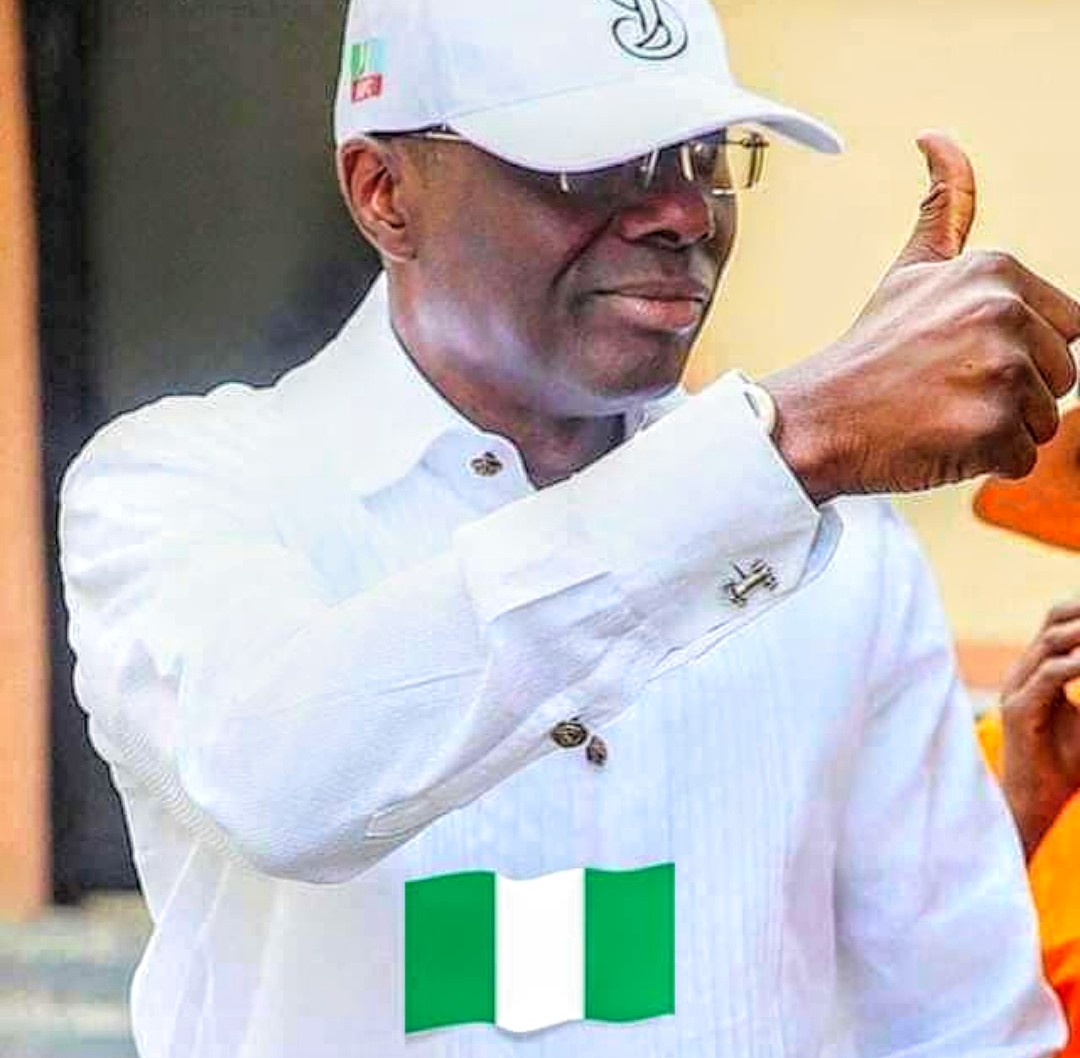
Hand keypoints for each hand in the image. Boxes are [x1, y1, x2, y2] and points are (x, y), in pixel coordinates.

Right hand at [766, 132, 1079, 503]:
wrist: (816, 418)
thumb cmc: (865, 355)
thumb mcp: (909, 271)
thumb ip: (944, 209)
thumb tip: (939, 140)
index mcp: (995, 272)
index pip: (1065, 327)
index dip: (1017, 352)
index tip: (958, 358)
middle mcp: (1003, 314)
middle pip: (1062, 375)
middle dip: (1012, 393)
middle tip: (945, 391)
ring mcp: (998, 371)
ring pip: (1043, 419)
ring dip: (996, 430)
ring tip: (939, 415)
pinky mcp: (990, 426)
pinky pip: (1021, 458)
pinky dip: (983, 462)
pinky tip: (937, 440)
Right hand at [999, 600, 1079, 859]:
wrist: (1036, 802)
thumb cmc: (1066, 764)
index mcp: (1038, 669)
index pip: (1060, 621)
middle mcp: (1024, 671)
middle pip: (1054, 620)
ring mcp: (1017, 688)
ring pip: (1051, 642)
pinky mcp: (1018, 710)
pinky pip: (1048, 675)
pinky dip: (1076, 665)